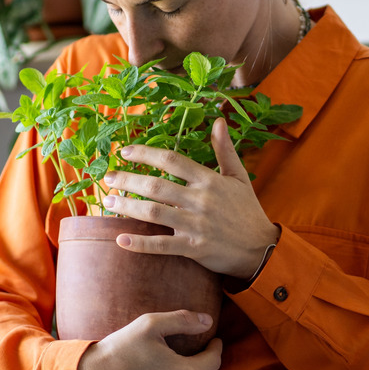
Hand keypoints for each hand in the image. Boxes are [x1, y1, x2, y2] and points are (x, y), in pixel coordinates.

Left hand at [103, 118, 279, 278]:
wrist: (261, 248)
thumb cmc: (247, 210)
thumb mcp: (239, 176)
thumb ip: (225, 149)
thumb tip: (218, 121)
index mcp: (209, 180)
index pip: (172, 160)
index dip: (146, 153)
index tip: (125, 151)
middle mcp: (200, 200)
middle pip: (157, 186)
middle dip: (129, 180)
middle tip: (108, 178)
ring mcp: (196, 225)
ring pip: (154, 213)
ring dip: (127, 207)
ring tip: (107, 203)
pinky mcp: (194, 247)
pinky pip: (162, 245)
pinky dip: (140, 244)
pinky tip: (121, 239)